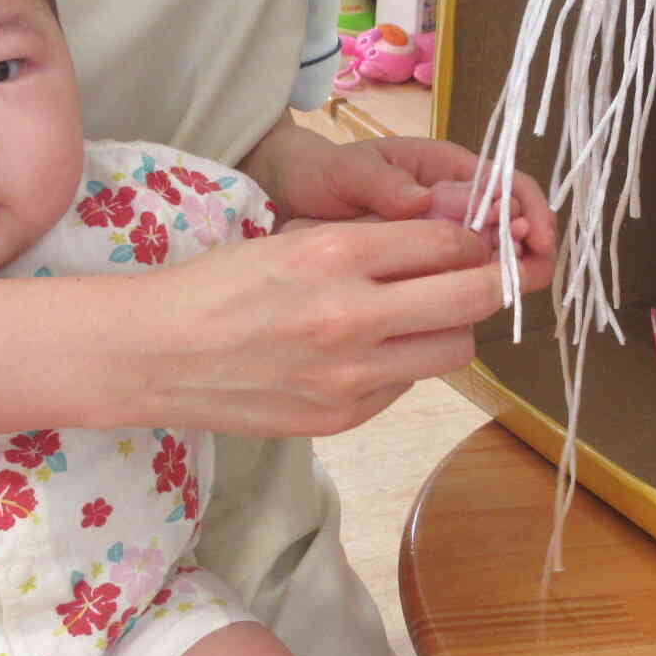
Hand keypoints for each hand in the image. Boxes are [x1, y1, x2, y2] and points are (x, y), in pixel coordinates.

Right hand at [139, 216, 523, 435]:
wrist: (155, 355)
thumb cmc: (219, 285)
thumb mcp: (294, 238)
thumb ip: (369, 240)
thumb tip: (446, 238)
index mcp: (337, 253)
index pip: (449, 241)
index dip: (477, 238)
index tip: (482, 239)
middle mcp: (353, 314)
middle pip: (473, 297)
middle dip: (498, 281)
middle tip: (501, 274)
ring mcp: (351, 374)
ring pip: (454, 350)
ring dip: (454, 328)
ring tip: (426, 315)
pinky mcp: (344, 416)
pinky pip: (408, 385)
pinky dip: (405, 365)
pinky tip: (372, 352)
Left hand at [247, 125, 555, 298]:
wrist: (292, 199)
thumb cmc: (322, 173)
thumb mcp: (345, 171)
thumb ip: (381, 182)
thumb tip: (423, 200)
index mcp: (447, 168)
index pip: (510, 183)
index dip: (531, 211)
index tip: (534, 241)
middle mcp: (456, 200)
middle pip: (512, 224)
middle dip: (526, 251)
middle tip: (521, 279)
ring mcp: (444, 235)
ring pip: (493, 256)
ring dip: (505, 275)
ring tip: (498, 296)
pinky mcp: (428, 267)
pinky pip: (463, 278)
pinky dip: (475, 293)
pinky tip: (469, 311)